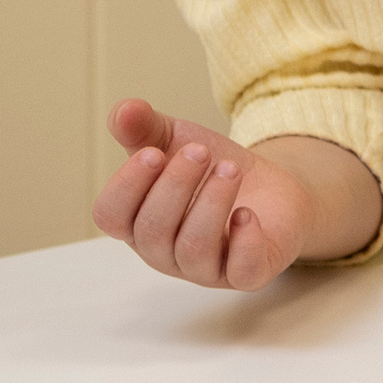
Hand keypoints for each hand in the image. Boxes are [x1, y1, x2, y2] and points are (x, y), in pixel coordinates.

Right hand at [95, 98, 313, 289]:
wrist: (271, 188)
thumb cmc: (213, 169)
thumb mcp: (177, 139)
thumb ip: (145, 127)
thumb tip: (124, 109)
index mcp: (137, 220)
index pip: (110, 215)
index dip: (126, 185)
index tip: (153, 152)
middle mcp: (163, 251)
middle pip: (152, 229)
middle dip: (176, 185)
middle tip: (201, 152)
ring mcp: (204, 267)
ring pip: (193, 247)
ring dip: (211, 203)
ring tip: (230, 170)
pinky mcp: (247, 273)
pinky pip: (241, 271)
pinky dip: (245, 241)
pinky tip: (247, 213)